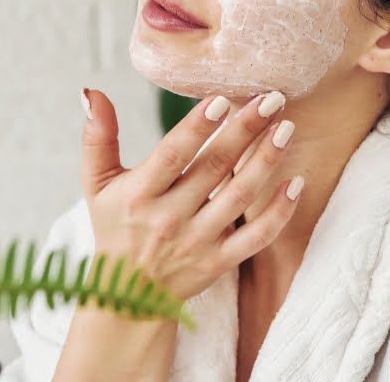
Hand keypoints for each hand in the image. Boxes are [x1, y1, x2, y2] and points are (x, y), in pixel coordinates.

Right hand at [80, 88, 302, 302]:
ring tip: (286, 128)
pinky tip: (296, 182)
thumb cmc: (114, 227)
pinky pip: (257, 237)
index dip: (197, 128)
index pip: (172, 155)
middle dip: (245, 130)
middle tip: (272, 98)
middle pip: (214, 168)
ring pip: (240, 198)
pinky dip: (279, 212)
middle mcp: (169, 219)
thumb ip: (97, 138)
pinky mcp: (220, 262)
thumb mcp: (97, 184)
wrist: (126, 297)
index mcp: (139, 195)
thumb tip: (93, 91)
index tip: (221, 99)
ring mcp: (197, 242)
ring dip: (266, 161)